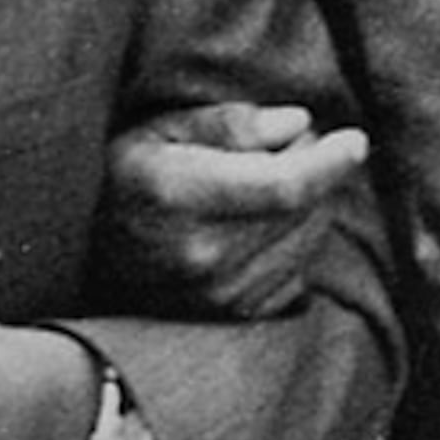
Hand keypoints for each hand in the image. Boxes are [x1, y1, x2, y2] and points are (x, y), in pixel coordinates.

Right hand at [101, 101, 371, 317]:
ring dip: (305, 209)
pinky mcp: (231, 316)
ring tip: (261, 187)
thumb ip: (228, 123)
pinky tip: (256, 230)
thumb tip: (298, 124)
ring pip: (307, 242)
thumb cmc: (122, 179)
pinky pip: (298, 275)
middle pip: (305, 210)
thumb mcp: (157, 129)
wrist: (83, 257)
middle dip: (311, 170)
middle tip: (279, 149)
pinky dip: (293, 246)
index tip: (356, 140)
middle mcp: (201, 253)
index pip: (284, 185)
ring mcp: (217, 293)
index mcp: (178, 194)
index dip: (330, 162)